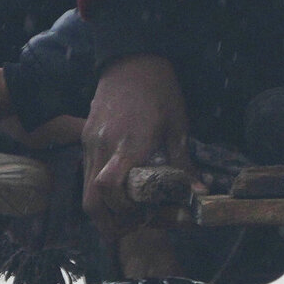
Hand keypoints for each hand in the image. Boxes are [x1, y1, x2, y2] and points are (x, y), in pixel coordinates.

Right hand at [83, 55, 189, 235]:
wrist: (132, 58)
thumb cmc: (160, 90)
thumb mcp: (178, 125)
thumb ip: (184, 163)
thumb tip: (199, 193)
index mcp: (130, 144)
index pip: (111, 188)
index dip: (124, 211)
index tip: (145, 215)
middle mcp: (104, 147)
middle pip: (92, 199)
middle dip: (109, 222)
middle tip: (132, 226)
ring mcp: (90, 142)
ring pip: (84, 190)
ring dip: (102, 210)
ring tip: (126, 214)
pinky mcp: (86, 137)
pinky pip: (85, 172)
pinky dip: (97, 190)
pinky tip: (118, 190)